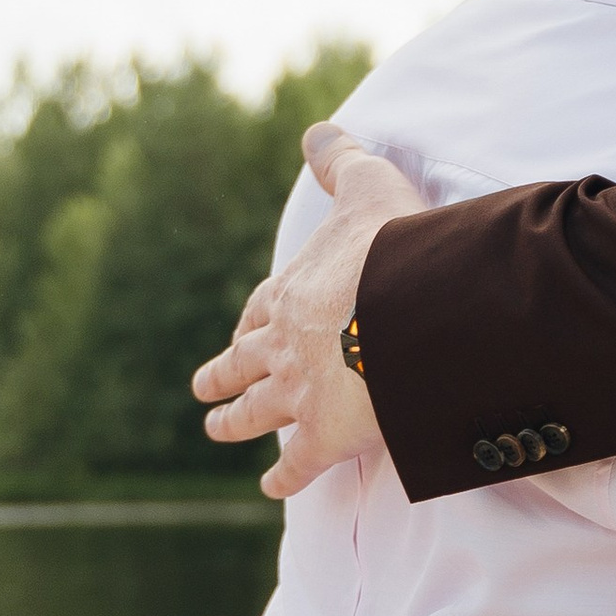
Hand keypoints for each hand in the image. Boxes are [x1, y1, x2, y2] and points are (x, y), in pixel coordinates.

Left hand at [192, 124, 424, 497]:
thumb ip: (341, 160)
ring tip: (217, 429)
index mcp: (291, 292)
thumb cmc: (394, 247)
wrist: (411, 308)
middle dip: (224, 375)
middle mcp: (283, 346)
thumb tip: (316, 128)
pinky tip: (272, 487)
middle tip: (204, 387)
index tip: (239, 332)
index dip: (249, 322)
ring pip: (254, 412)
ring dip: (234, 422)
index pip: (260, 311)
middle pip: (242, 363)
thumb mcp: (368, 186)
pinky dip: (283, 476)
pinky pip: (297, 464)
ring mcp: (298, 394)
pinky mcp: (325, 436)